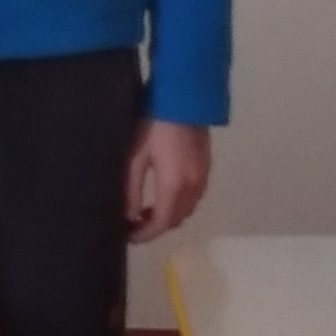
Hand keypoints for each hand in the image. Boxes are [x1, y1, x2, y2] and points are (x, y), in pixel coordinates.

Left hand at [125, 121, 212, 243]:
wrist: (184, 98)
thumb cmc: (153, 125)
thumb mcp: (134, 158)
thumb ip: (131, 190)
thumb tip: (129, 217)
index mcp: (173, 186)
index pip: (161, 223)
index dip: (145, 235)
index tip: (129, 236)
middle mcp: (193, 187)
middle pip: (176, 220)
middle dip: (156, 227)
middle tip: (134, 224)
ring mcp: (203, 177)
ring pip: (187, 209)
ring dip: (169, 215)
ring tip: (146, 210)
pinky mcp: (206, 167)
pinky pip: (194, 196)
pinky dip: (179, 203)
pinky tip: (164, 193)